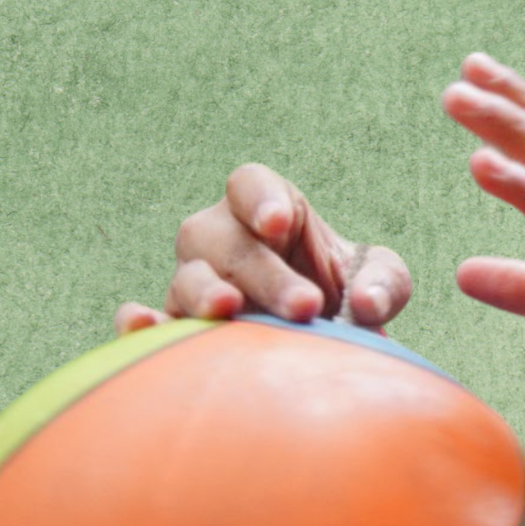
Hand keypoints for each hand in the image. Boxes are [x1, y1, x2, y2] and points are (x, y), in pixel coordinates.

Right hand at [114, 163, 413, 336]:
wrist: (321, 342)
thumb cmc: (348, 295)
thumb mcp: (381, 280)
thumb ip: (384, 283)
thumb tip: (366, 304)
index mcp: (271, 208)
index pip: (249, 183)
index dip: (260, 198)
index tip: (282, 223)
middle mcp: (222, 237)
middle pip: (225, 238)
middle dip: (264, 272)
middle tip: (306, 307)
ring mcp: (194, 281)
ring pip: (188, 277)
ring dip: (209, 295)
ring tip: (233, 312)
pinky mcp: (178, 326)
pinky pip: (148, 321)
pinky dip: (140, 324)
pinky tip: (145, 327)